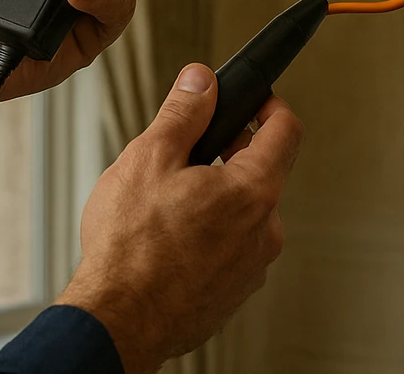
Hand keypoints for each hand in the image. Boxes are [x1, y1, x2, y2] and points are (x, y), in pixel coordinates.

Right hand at [56, 65, 303, 373]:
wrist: (117, 322)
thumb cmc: (131, 250)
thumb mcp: (149, 158)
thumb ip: (183, 113)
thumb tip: (201, 81)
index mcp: (253, 192)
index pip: (286, 130)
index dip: (269, 106)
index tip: (254, 101)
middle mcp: (264, 231)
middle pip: (262, 172)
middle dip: (229, 155)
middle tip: (190, 153)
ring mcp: (251, 266)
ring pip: (243, 214)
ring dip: (215, 199)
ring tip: (169, 204)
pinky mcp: (233, 293)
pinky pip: (230, 249)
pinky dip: (208, 235)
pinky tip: (169, 240)